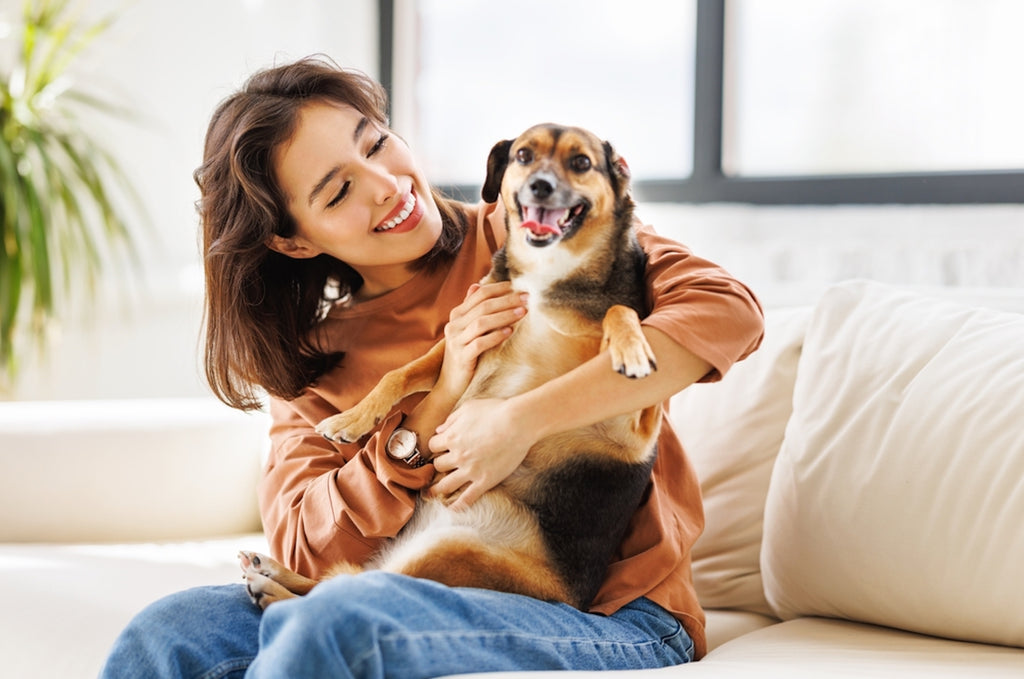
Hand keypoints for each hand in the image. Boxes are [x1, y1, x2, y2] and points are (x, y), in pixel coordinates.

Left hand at [426, 398, 535, 510]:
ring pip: (446, 485)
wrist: (518, 423)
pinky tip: (452, 509)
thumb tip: (439, 429)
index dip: (436, 446)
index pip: (433, 445)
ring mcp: (470, 470)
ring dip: (436, 490)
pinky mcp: (484, 481)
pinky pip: (467, 498)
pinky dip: (458, 505)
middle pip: (438, 465)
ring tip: (431, 494)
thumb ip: (452, 419)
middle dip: (439, 465)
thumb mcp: (469, 408)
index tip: (440, 448)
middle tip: (442, 467)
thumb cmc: (495, 411)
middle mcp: (457, 456)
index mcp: (452, 437)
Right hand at [434, 282, 526, 401]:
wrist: (451, 385)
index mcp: (457, 315)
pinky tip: (510, 332)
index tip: (520, 286)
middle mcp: (454, 326)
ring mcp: (456, 342)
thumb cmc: (466, 355)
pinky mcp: (462, 358)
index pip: (480, 294)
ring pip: (481, 323)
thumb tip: (477, 285)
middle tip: (527, 297)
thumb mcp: (467, 330)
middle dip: (507, 300)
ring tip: (524, 312)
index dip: (500, 288)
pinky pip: (479, 344)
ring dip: (505, 315)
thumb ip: (471, 309)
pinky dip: (496, 336)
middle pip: (483, 306)